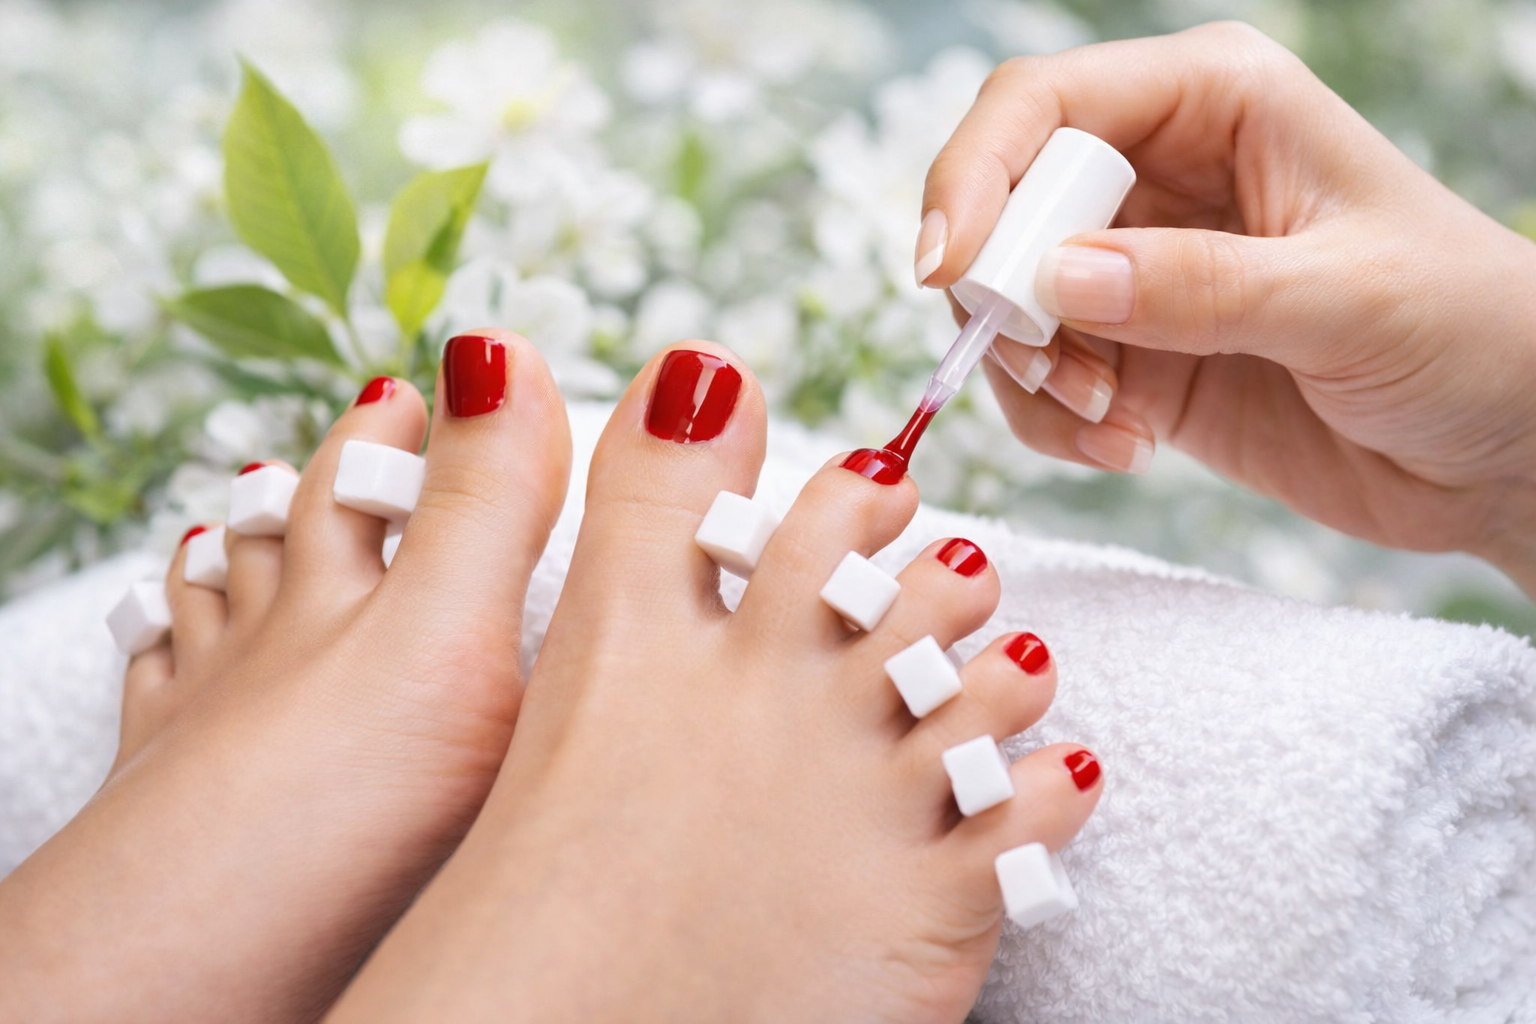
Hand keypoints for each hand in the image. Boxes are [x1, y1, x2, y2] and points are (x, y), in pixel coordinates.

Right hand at [917, 22, 1535, 593]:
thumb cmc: (1470, 332)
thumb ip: (1200, 286)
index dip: (977, 174)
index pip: (1045, 104)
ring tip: (1109, 422)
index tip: (950, 270)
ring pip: (1009, 302)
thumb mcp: (1347, 298)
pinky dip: (1053, 422)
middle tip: (1055, 370)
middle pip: (1004, 205)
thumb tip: (1055, 279)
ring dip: (1029, 371)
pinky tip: (1125, 448)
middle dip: (1003, 294)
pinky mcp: (1136, 355)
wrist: (1503, 453)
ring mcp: (1141, 270)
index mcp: (1217, 104)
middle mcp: (1163, 175)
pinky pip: (1041, 379)